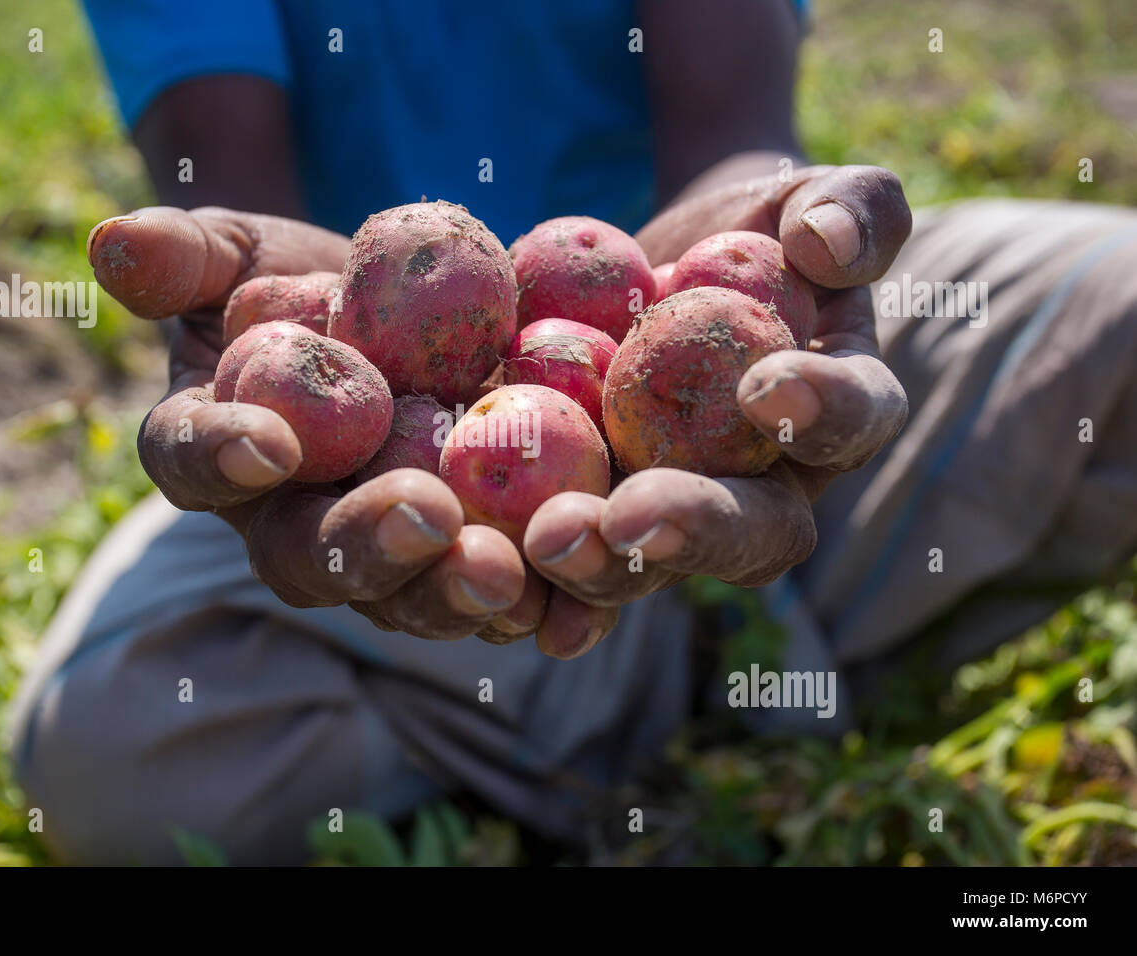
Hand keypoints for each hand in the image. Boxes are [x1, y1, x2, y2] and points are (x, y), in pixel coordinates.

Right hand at [89, 206, 548, 642]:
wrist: (404, 318)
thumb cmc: (302, 287)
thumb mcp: (246, 254)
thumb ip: (186, 256)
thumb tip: (110, 241)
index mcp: (224, 454)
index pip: (195, 463)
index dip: (220, 457)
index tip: (265, 442)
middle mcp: (293, 527)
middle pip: (313, 558)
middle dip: (363, 546)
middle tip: (422, 520)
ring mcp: (383, 555)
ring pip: (408, 595)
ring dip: (453, 593)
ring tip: (506, 575)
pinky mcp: (467, 561)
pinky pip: (500, 597)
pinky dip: (541, 608)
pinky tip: (576, 612)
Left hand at [520, 165, 911, 631]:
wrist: (657, 275)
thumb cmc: (749, 235)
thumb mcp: (804, 200)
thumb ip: (850, 207)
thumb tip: (830, 243)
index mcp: (831, 417)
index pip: (853, 420)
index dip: (825, 412)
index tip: (764, 384)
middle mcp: (759, 493)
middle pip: (746, 534)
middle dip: (689, 529)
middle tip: (630, 517)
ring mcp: (667, 518)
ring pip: (647, 567)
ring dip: (597, 566)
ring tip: (544, 542)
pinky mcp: (587, 518)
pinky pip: (561, 566)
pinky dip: (526, 582)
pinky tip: (483, 578)